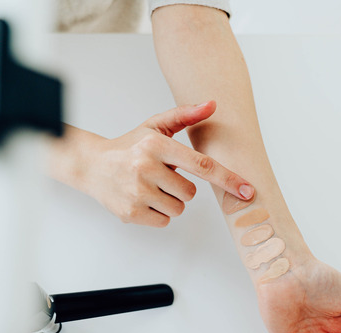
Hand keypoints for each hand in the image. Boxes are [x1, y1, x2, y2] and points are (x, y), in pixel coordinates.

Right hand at [53, 101, 253, 226]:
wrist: (92, 165)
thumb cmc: (130, 146)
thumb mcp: (156, 126)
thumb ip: (185, 115)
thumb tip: (213, 104)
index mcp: (157, 144)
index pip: (202, 165)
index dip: (229, 179)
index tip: (248, 191)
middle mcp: (146, 167)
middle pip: (190, 192)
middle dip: (181, 187)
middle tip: (161, 177)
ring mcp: (137, 191)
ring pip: (177, 208)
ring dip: (169, 201)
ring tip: (150, 187)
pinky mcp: (130, 212)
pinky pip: (163, 221)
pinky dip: (157, 214)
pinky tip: (143, 199)